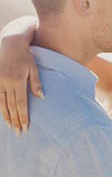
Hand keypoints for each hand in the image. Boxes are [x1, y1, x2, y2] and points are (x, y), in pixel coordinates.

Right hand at [0, 18, 41, 134]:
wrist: (10, 44)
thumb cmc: (26, 57)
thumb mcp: (34, 68)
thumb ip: (36, 84)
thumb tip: (41, 98)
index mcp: (17, 81)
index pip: (21, 104)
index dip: (23, 117)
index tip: (26, 127)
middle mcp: (6, 83)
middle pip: (11, 106)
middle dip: (15, 121)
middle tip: (19, 133)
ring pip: (1, 104)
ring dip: (7, 117)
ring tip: (12, 127)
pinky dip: (0, 107)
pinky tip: (4, 116)